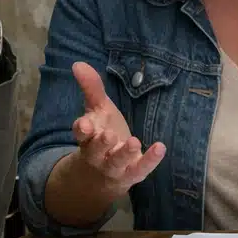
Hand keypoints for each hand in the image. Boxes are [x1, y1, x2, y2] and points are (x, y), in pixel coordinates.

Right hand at [70, 62, 164, 191]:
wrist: (103, 173)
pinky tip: (160, 148)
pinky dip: (150, 160)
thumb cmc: (101, 133)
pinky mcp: (132, 173)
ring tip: (134, 142)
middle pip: (96, 150)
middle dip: (101, 143)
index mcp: (87, 137)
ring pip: (117, 161)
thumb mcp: (98, 110)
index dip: (82, 130)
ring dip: (124, 153)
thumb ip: (91, 88)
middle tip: (108, 135)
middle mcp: (97, 154)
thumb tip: (78, 64)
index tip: (83, 125)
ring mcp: (115, 166)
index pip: (81, 134)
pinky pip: (140, 169)